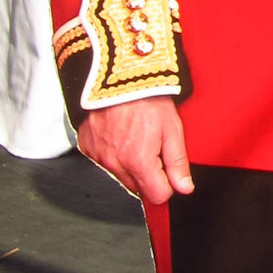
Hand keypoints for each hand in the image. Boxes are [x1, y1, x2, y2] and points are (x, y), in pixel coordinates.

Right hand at [75, 95, 193, 204]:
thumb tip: (184, 187)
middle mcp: (115, 163)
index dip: (167, 185)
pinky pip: (104, 162)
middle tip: (153, 148)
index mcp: (139, 161)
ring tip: (136, 137)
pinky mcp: (87, 148)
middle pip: (138, 189)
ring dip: (130, 166)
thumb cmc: (145, 97)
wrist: (116, 76)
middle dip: (149, 176)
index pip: (157, 195)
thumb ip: (177, 162)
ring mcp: (98, 156)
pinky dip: (113, 154)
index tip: (169, 172)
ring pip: (120, 176)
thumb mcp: (172, 128)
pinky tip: (120, 134)